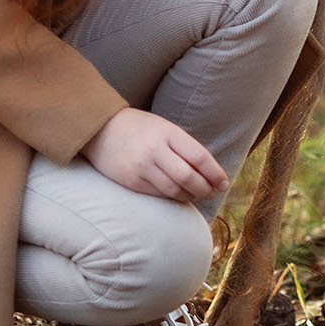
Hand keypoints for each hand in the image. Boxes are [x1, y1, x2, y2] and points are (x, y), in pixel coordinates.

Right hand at [80, 108, 228, 203]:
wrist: (100, 130)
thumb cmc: (138, 128)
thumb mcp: (163, 127)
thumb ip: (183, 146)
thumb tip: (209, 171)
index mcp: (167, 132)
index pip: (199, 156)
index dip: (215, 173)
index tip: (224, 182)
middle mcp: (155, 150)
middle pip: (189, 177)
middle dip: (206, 189)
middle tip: (214, 192)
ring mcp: (142, 167)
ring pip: (175, 190)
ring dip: (191, 196)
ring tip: (198, 194)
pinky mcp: (132, 182)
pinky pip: (159, 194)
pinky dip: (173, 197)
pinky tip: (180, 195)